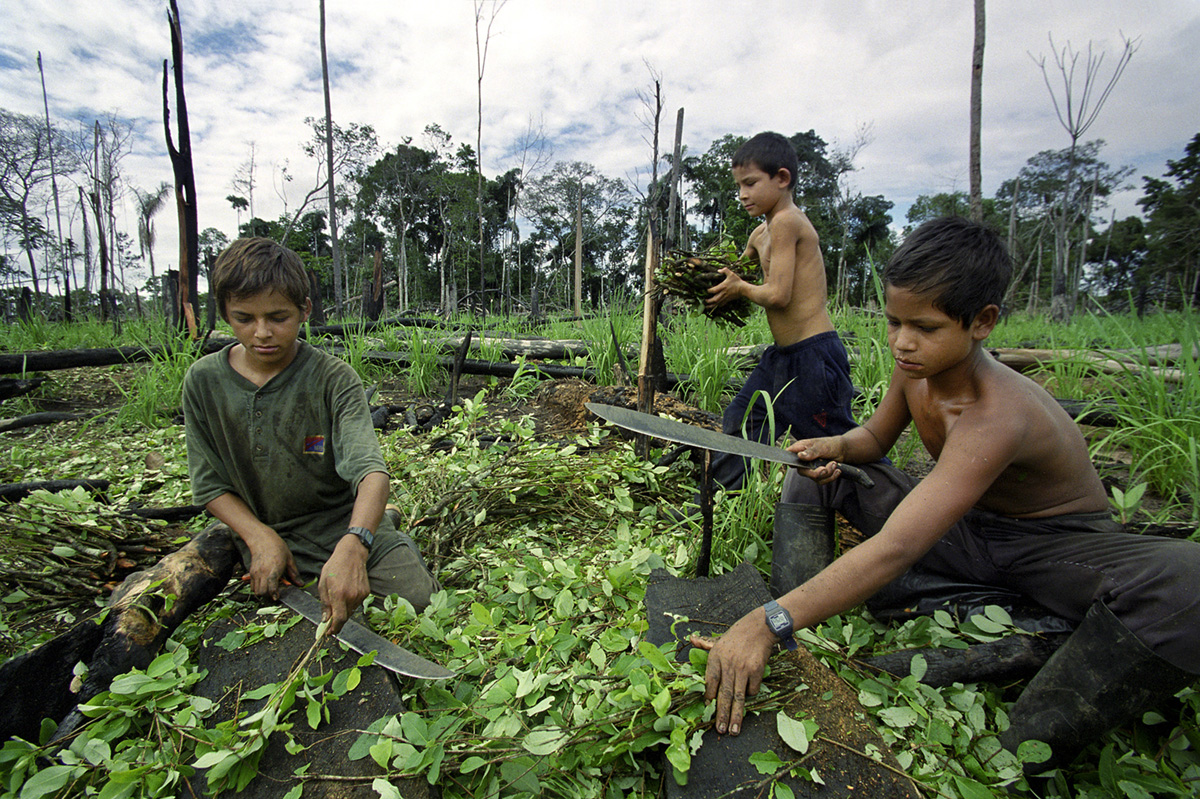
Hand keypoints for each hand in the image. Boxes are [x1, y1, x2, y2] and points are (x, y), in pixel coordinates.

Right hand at [244, 530, 300, 599]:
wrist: (263, 539)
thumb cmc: (278, 548)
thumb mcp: (289, 560)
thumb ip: (294, 574)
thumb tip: (300, 584)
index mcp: (274, 570)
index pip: (271, 588)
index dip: (274, 595)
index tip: (278, 597)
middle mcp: (263, 573)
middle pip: (262, 592)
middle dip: (268, 596)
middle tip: (275, 593)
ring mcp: (255, 573)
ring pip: (256, 591)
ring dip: (263, 592)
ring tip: (270, 588)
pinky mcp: (251, 572)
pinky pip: (252, 585)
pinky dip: (258, 588)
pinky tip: (265, 584)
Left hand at [318, 537, 370, 633]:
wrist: (352, 554)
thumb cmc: (335, 567)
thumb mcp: (323, 584)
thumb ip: (324, 603)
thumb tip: (325, 619)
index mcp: (339, 594)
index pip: (339, 619)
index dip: (334, 628)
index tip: (329, 632)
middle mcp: (351, 596)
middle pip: (345, 617)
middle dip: (337, 621)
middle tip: (330, 620)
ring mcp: (360, 595)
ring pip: (351, 611)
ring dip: (343, 611)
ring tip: (338, 600)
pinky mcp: (366, 592)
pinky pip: (356, 604)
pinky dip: (350, 604)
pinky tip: (346, 593)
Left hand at [689, 611, 775, 734]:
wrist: (760, 627)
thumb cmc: (738, 635)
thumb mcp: (719, 639)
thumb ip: (705, 644)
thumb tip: (691, 640)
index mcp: (716, 657)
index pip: (710, 681)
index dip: (709, 695)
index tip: (708, 706)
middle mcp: (728, 664)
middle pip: (723, 693)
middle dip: (721, 714)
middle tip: (719, 730)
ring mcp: (742, 669)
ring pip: (737, 697)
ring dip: (735, 716)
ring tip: (733, 730)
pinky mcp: (756, 671)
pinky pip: (752, 690)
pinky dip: (750, 694)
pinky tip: (748, 694)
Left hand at [704, 267, 743, 308]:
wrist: (744, 289)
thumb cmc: (737, 281)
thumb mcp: (731, 274)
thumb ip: (725, 270)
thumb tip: (719, 270)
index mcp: (723, 286)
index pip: (713, 290)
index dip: (709, 291)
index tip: (707, 290)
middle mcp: (723, 293)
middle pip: (714, 299)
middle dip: (709, 301)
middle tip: (705, 301)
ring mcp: (726, 297)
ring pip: (717, 303)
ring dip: (712, 305)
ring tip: (707, 306)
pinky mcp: (729, 299)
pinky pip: (722, 303)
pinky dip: (719, 305)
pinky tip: (717, 305)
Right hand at [788, 437, 843, 484]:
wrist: (842, 450)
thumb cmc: (830, 444)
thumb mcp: (821, 446)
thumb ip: (811, 452)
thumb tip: (799, 456)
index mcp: (800, 449)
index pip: (788, 455)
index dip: (790, 461)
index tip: (797, 465)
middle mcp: (803, 460)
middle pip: (802, 471)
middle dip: (815, 473)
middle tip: (825, 469)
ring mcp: (810, 468)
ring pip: (814, 478)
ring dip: (827, 473)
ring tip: (834, 464)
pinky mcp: (818, 474)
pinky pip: (822, 481)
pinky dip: (831, 477)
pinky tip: (837, 470)